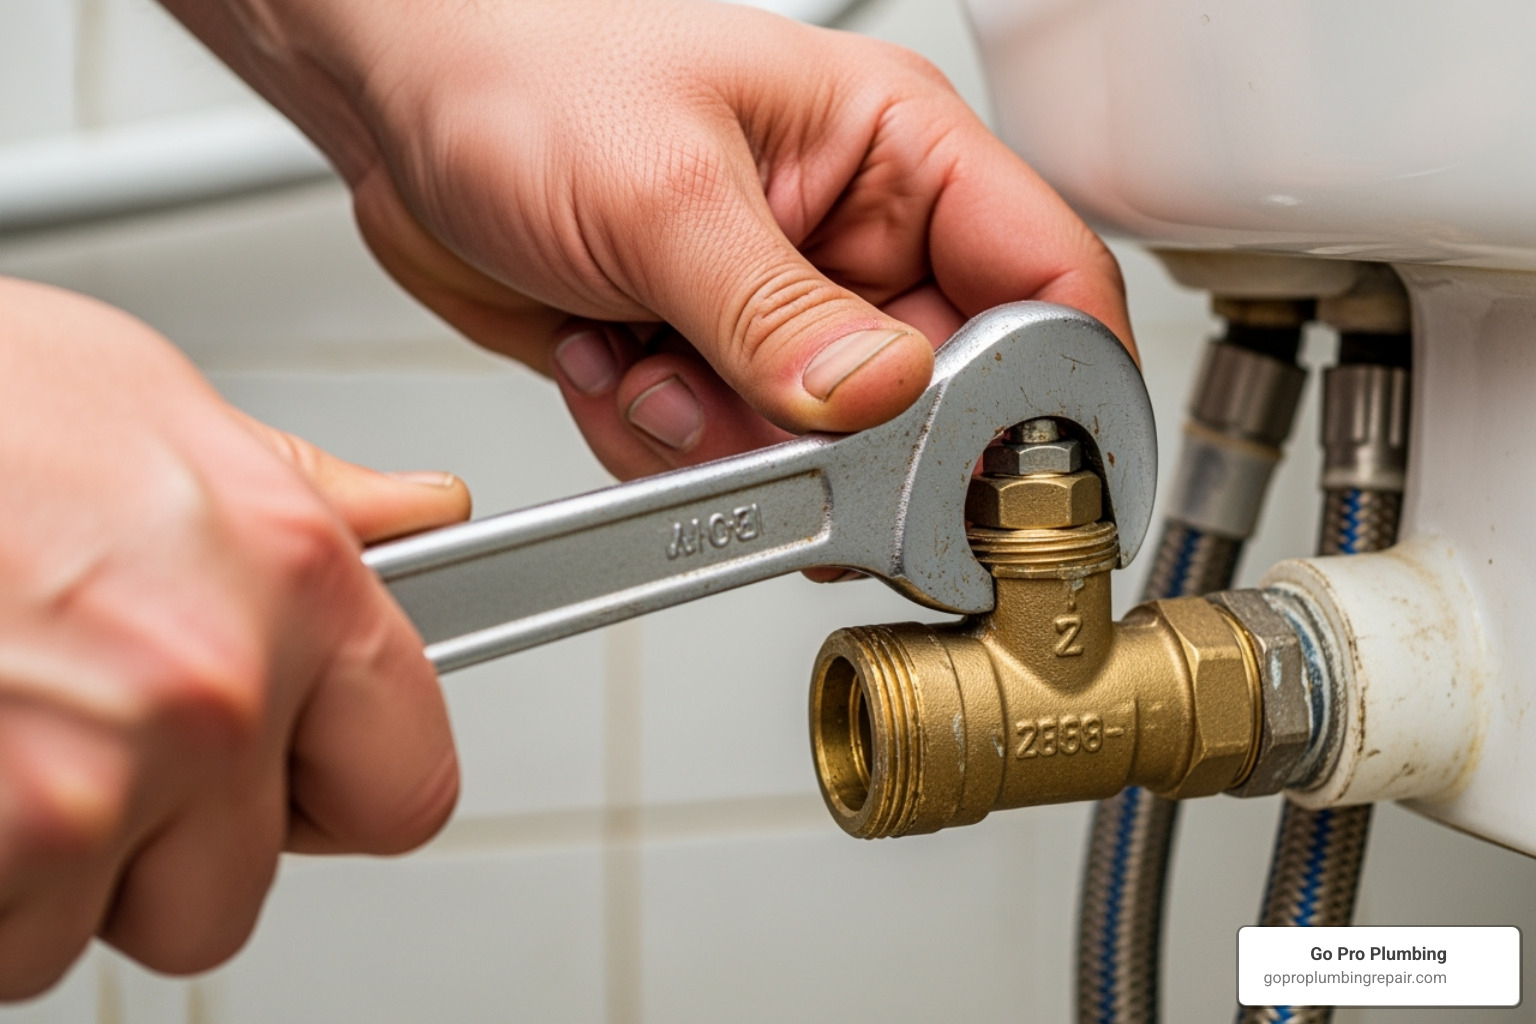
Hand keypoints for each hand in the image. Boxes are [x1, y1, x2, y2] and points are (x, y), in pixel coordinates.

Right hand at [0, 278, 469, 996]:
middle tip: (78, 736)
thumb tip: (416, 515)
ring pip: (80, 927)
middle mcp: (209, 693)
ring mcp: (79, 786)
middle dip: (154, 847)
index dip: (336, 792)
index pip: (405, 782)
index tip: (292, 781)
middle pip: (229, 890)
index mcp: (291, 579)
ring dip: (28, 863)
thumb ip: (300, 492)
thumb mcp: (152, 402)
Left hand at [163, 0, 1133, 481]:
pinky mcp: (717, 367)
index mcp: (892, 152)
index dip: (1056, 390)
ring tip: (649, 360)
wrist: (403, 116)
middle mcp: (855, 240)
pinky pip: (731, 463)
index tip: (1018, 481)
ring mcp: (785, 313)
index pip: (1047, 280)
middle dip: (841, 443)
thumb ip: (774, 313)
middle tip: (761, 423)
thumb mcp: (660, 191)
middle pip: (937, 401)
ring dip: (724, 442)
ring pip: (824, 455)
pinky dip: (663, 443)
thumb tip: (878, 402)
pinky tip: (614, 362)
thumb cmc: (524, 77)